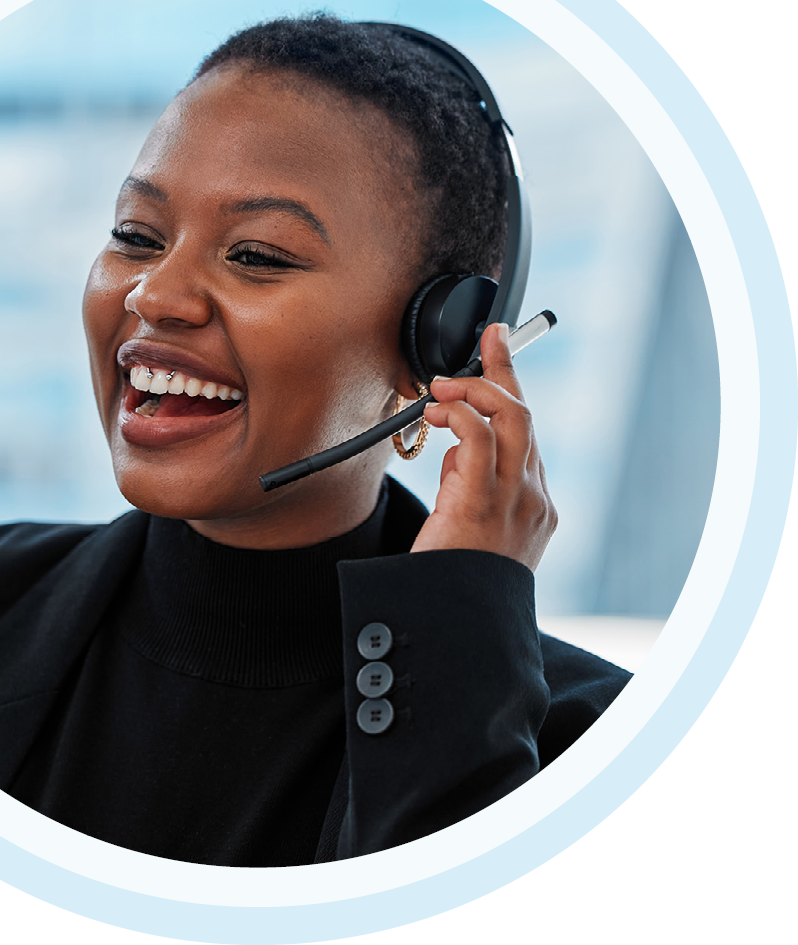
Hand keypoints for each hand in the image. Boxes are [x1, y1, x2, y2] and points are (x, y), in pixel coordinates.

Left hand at [410, 323, 556, 570]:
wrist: (457, 630)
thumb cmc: (454, 581)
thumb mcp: (469, 526)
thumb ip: (470, 486)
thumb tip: (455, 451)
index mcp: (533, 505)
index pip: (526, 433)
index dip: (510, 388)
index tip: (498, 347)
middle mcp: (533, 499)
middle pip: (526, 416)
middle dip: (504, 370)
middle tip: (486, 340)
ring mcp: (515, 503)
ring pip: (512, 420)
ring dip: (473, 391)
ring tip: (441, 389)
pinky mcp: (483, 506)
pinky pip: (479, 441)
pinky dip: (460, 415)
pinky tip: (438, 413)